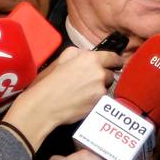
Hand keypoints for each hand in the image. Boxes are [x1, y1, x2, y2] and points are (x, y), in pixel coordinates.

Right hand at [2, 47, 118, 149]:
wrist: (45, 105)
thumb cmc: (49, 81)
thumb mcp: (62, 58)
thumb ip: (79, 53)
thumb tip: (87, 55)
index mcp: (91, 59)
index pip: (113, 58)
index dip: (115, 61)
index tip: (115, 63)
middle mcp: (99, 74)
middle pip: (110, 74)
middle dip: (103, 76)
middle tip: (89, 80)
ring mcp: (100, 91)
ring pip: (105, 87)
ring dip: (99, 88)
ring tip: (83, 91)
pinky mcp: (98, 105)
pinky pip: (101, 99)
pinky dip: (95, 99)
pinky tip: (82, 100)